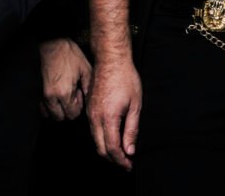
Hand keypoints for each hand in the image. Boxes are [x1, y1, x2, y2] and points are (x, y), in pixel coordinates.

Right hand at [39, 38, 91, 120]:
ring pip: (49, 114)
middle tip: (72, 95)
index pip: (72, 115)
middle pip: (60, 117)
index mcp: (64, 93)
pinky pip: (40, 107)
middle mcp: (51, 97)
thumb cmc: (68, 53)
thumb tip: (90, 99)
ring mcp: (41, 94)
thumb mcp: (85, 68)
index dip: (78, 106)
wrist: (51, 43)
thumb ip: (89, 86)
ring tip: (63, 94)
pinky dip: (48, 106)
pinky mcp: (36, 90)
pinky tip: (55, 94)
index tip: (79, 94)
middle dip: (68, 110)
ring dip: (58, 108)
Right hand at [87, 56, 140, 170]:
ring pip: (95, 140)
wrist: (111, 59)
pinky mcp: (88, 108)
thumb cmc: (125, 78)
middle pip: (100, 148)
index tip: (130, 165)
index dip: (121, 161)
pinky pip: (92, 130)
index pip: (112, 149)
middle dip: (113, 159)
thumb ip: (132, 129)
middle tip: (126, 163)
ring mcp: (89, 113)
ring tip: (121, 152)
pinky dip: (101, 138)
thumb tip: (130, 150)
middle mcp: (95, 118)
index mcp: (108, 118)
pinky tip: (111, 137)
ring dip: (106, 150)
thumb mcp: (135, 104)